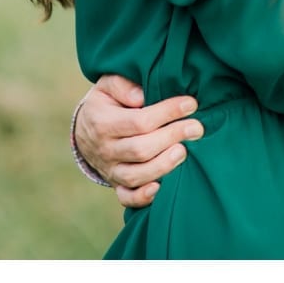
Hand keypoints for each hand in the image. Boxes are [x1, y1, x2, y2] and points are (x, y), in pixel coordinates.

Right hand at [74, 74, 203, 208]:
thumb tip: (141, 96)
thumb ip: (123, 86)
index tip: (191, 104)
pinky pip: (127, 197)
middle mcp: (105, 149)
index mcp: (102, 122)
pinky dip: (142, 197)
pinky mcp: (116, 184)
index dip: (167, 112)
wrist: (86, 129)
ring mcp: (110, 170)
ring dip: (163, 166)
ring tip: (184, 151)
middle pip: (140, 149)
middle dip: (172, 137)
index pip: (138, 121)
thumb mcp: (107, 85)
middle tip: (197, 128)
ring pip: (135, 176)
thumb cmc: (107, 101)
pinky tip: (160, 189)